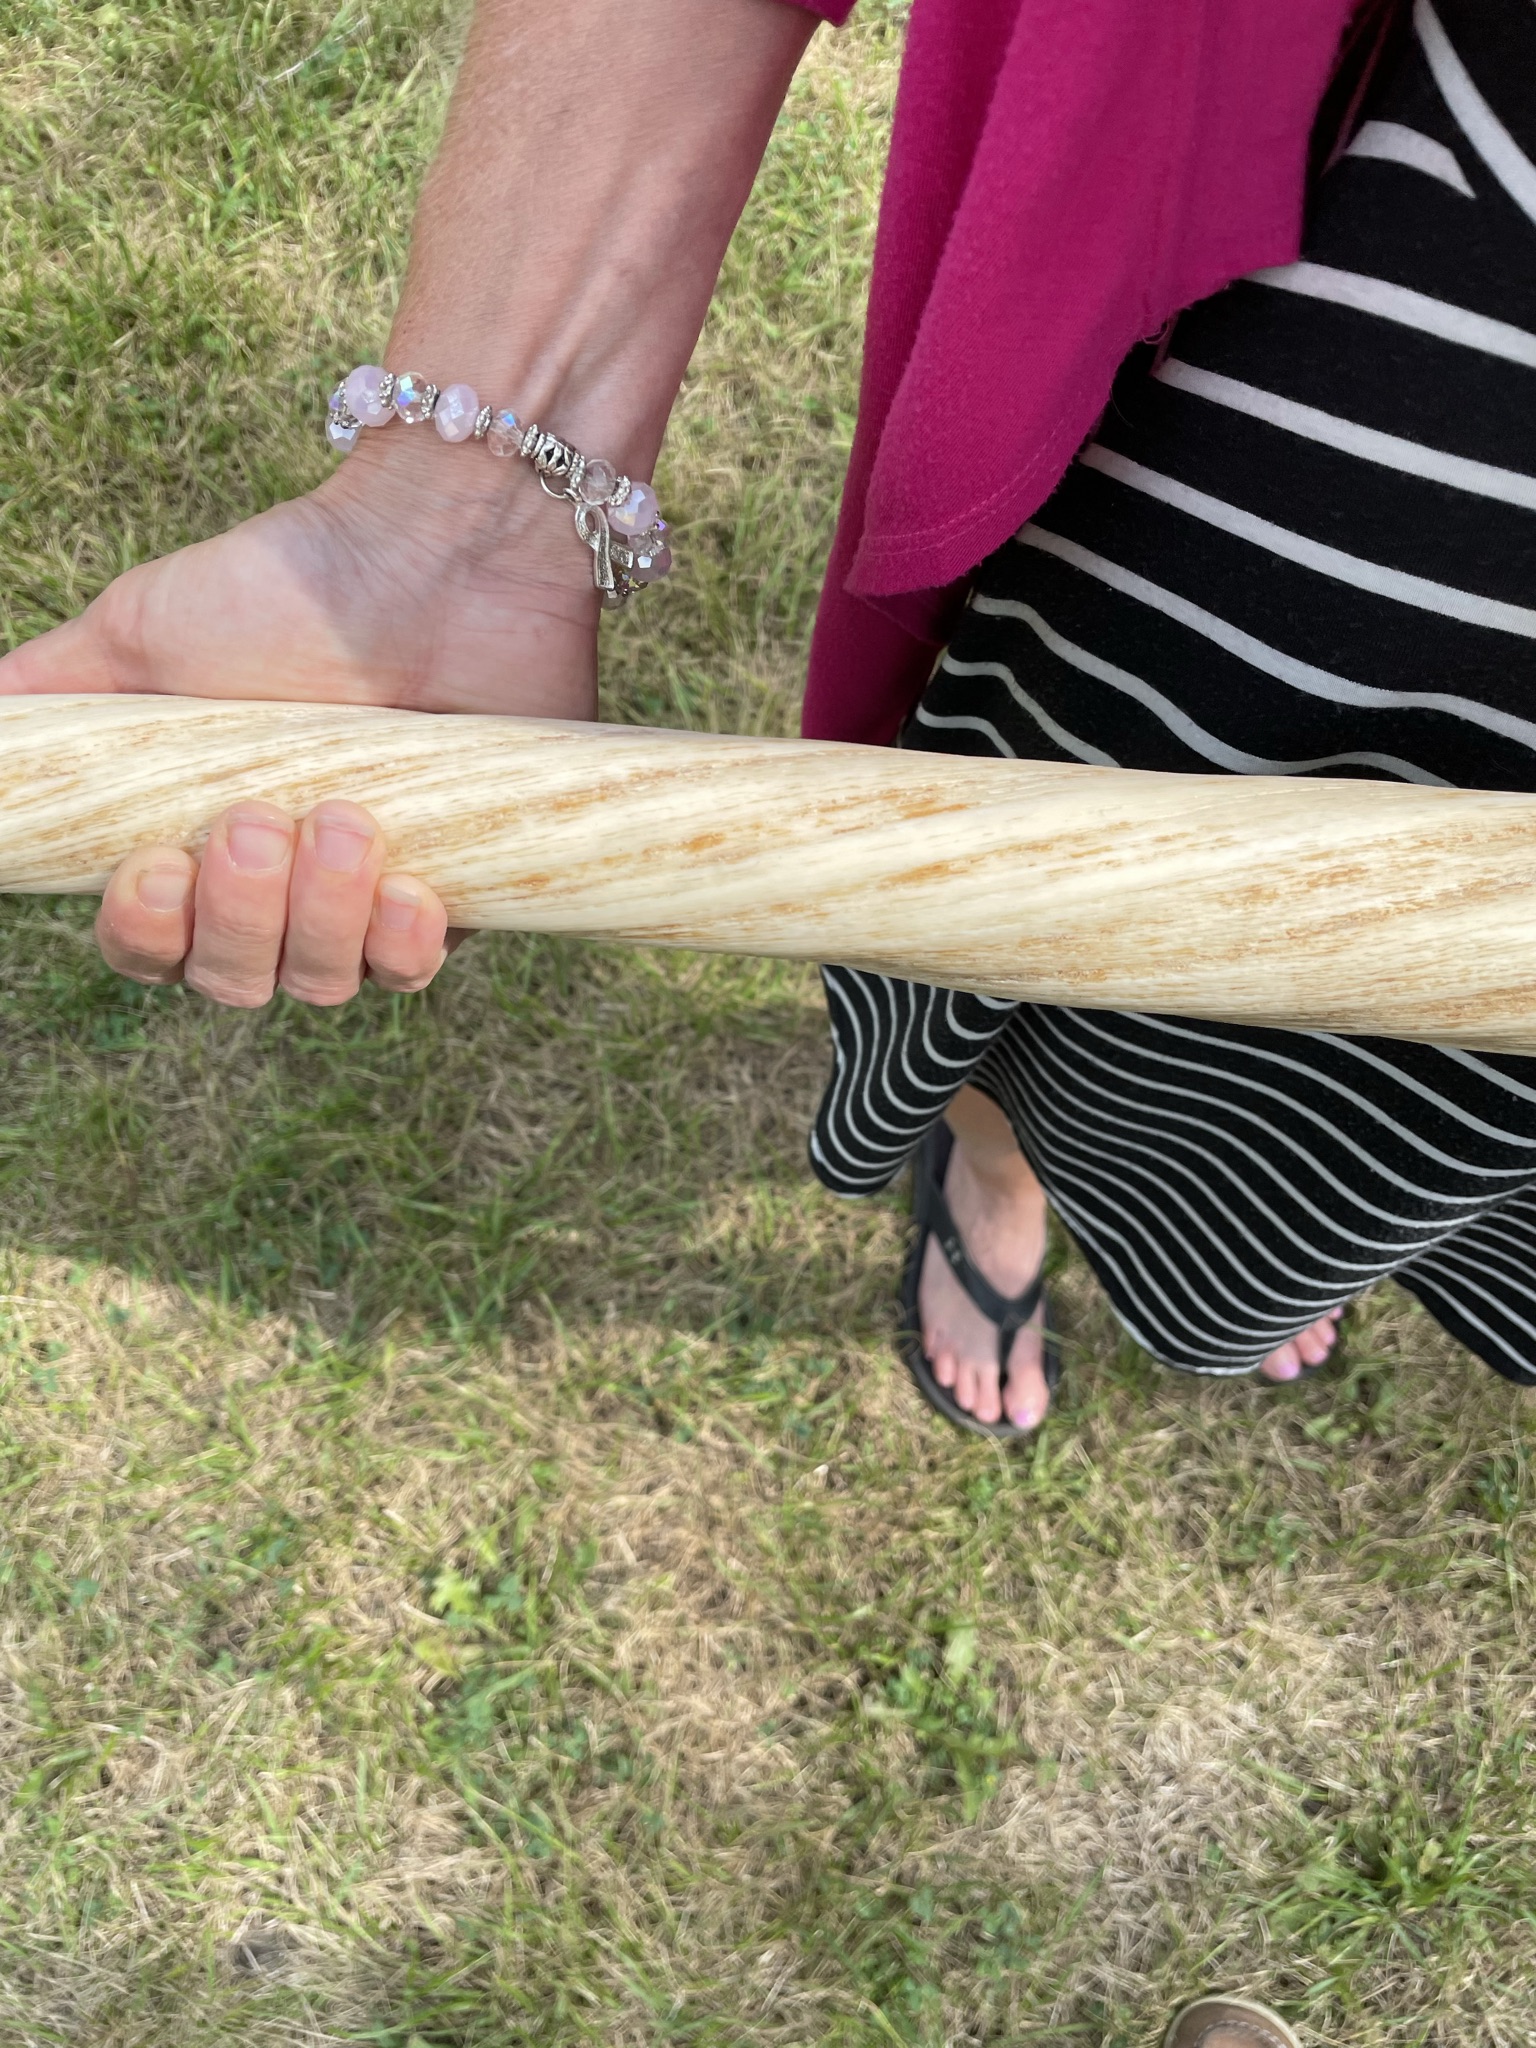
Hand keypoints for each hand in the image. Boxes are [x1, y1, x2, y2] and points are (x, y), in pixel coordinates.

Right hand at [0, 437, 596, 1005]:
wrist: (430, 556)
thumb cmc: (282, 590)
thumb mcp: (136, 633)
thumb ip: (49, 696)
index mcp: (197, 846)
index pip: (152, 947)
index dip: (145, 935)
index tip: (155, 872)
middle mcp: (281, 887)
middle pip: (234, 980)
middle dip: (237, 917)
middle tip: (254, 822)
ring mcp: (369, 894)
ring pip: (322, 980)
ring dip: (318, 917)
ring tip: (339, 814)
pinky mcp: (464, 888)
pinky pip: (418, 968)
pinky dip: (404, 946)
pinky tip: (407, 889)